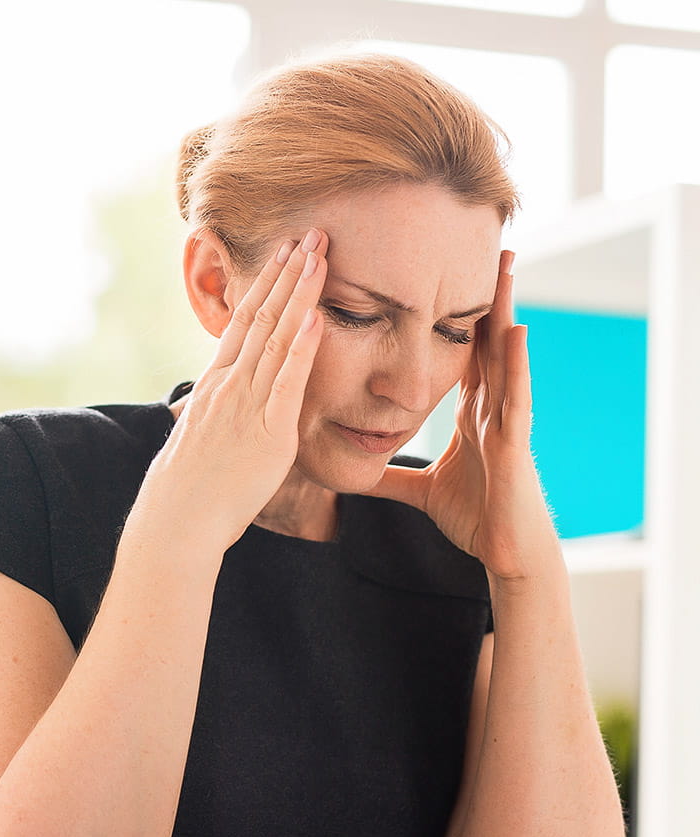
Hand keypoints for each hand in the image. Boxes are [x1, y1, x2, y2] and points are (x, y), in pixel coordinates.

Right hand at [152, 227, 329, 551]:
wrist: (176, 520)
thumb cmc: (187, 490)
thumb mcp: (199, 439)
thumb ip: (217, 415)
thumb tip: (220, 406)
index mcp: (215, 385)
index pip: (244, 322)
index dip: (267, 286)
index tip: (285, 255)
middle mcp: (229, 385)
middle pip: (261, 316)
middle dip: (287, 273)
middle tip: (310, 234)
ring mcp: (246, 404)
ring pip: (276, 337)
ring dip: (299, 294)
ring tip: (319, 256)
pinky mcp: (267, 431)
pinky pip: (287, 381)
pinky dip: (302, 347)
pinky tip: (316, 316)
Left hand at [363, 250, 552, 577]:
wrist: (505, 553)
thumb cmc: (474, 518)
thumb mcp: (419, 489)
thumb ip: (390, 475)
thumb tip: (355, 471)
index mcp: (472, 413)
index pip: (460, 354)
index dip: (453, 317)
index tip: (440, 278)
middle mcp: (492, 407)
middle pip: (485, 340)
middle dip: (485, 296)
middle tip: (484, 247)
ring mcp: (507, 418)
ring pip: (506, 355)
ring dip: (506, 310)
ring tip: (506, 265)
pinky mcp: (516, 439)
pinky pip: (516, 394)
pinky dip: (515, 363)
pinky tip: (515, 330)